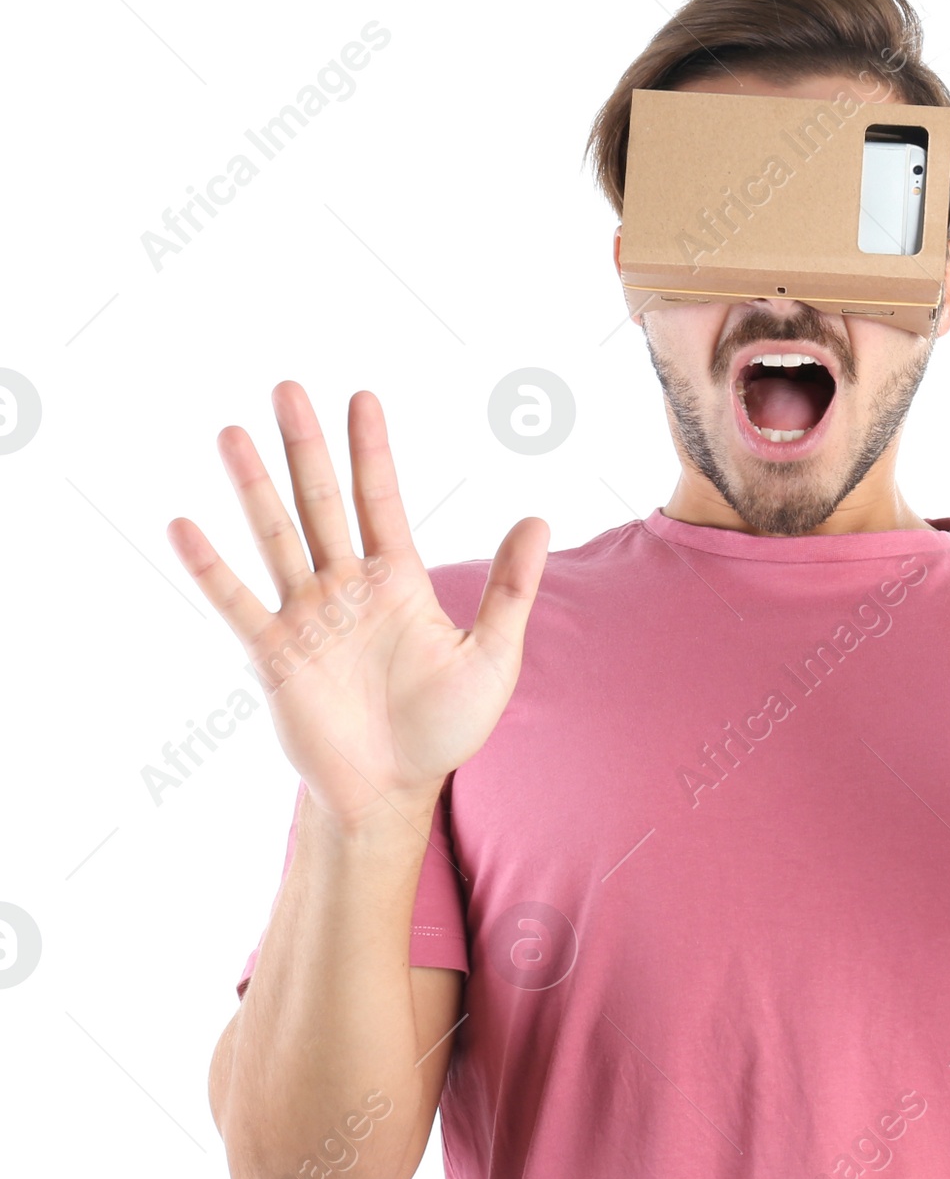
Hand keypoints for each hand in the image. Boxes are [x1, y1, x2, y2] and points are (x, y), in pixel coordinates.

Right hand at [168, 380, 548, 828]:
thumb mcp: (492, 655)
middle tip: (286, 387)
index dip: (371, 451)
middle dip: (305, 447)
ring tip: (231, 433)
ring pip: (276, 539)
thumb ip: (511, 589)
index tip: (361, 397)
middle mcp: (346, 589)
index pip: (380, 500)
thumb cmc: (445, 726)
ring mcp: (307, 618)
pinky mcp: (275, 657)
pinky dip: (210, 568)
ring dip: (254, 488)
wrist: (394, 790)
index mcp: (398, 582)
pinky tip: (183, 526)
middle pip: (321, 504)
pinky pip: (237, 605)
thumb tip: (537, 519)